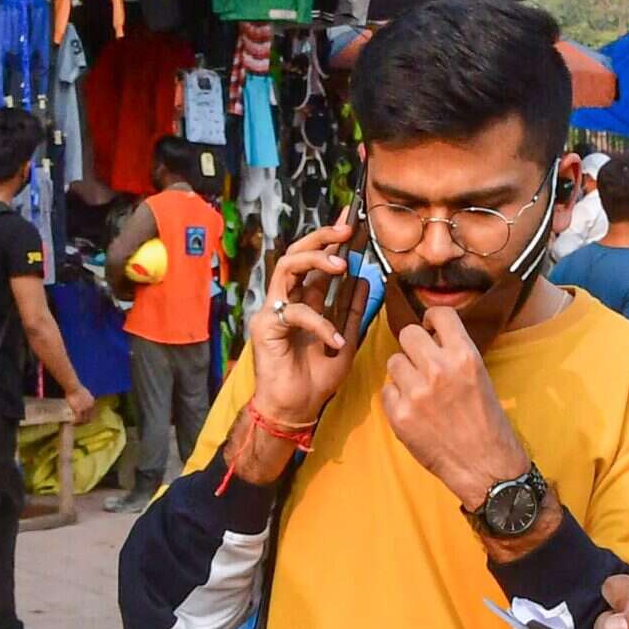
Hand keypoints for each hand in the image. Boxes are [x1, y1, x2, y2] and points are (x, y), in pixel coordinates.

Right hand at [63, 383, 97, 422]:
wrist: (73, 387)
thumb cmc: (77, 388)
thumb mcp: (85, 393)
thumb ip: (86, 399)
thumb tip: (84, 400)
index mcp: (92, 403)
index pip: (93, 413)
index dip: (89, 418)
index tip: (84, 420)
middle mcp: (90, 407)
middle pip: (89, 418)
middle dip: (84, 422)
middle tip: (79, 424)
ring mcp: (84, 409)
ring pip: (83, 420)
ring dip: (79, 424)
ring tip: (75, 424)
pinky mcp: (78, 410)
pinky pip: (77, 419)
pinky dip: (74, 422)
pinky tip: (71, 423)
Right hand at [250, 214, 370, 426]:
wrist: (295, 409)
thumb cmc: (316, 379)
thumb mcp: (345, 341)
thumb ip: (352, 312)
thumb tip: (363, 279)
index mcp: (305, 299)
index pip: (317, 261)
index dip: (332, 239)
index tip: (352, 219)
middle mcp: (287, 298)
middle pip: (298, 252)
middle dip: (322, 237)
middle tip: (347, 230)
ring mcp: (273, 309)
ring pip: (288, 266)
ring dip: (316, 261)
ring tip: (342, 266)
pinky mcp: (265, 326)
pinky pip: (295, 312)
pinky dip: (319, 323)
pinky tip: (334, 340)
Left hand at [381, 306, 528, 510]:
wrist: (485, 465)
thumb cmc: (487, 423)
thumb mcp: (480, 377)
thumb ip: (455, 355)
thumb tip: (430, 338)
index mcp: (464, 356)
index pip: (439, 314)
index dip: (431, 319)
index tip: (429, 328)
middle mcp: (439, 369)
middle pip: (407, 334)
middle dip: (413, 346)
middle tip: (420, 362)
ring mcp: (416, 393)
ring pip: (393, 362)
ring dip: (403, 373)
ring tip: (419, 392)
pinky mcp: (400, 415)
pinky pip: (386, 392)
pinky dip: (396, 400)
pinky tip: (413, 412)